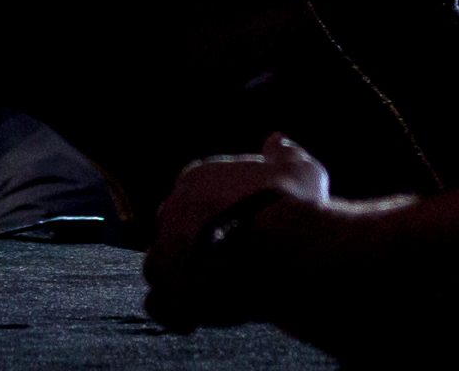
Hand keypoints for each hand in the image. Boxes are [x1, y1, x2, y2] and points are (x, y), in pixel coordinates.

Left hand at [143, 133, 329, 332]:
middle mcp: (173, 211)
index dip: (211, 215)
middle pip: (171, 229)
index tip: (234, 230)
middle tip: (223, 261)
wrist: (286, 249)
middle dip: (191, 245)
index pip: (191, 196)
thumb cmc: (293, 208)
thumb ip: (284, 155)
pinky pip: (160, 304)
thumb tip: (276, 141)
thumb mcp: (299, 170)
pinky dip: (174, 311)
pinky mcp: (172, 290)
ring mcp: (168, 252)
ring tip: (208, 290)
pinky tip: (195, 317)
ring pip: (159, 266)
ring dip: (178, 278)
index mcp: (196, 180)